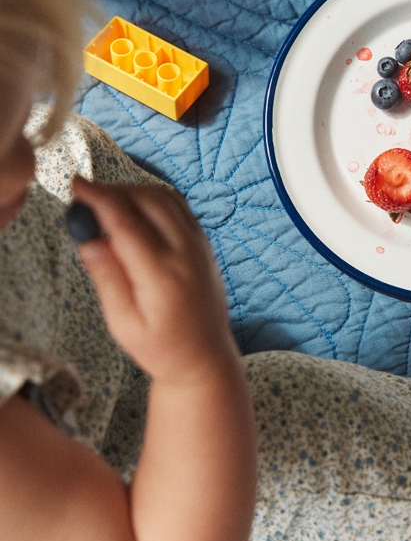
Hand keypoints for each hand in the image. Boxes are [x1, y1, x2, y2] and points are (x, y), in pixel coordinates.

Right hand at [71, 176, 234, 381]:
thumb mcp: (124, 325)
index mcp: (163, 273)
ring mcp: (199, 244)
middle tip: (85, 196)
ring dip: (133, 190)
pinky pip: (179, 206)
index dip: (99, 198)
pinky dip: (153, 197)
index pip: (127, 222)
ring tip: (105, 203)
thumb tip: (89, 242)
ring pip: (165, 197)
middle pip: (147, 200)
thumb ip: (108, 280)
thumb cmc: (161, 347)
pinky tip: (133, 209)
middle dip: (113, 190)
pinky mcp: (203, 243)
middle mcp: (186, 252)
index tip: (76, 183)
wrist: (204, 357)